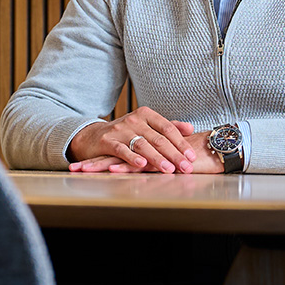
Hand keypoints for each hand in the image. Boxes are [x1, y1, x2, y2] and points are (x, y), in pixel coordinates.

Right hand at [67, 106, 197, 173]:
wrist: (93, 136)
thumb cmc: (125, 134)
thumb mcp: (146, 127)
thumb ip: (167, 127)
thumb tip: (190, 128)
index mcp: (146, 114)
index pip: (168, 128)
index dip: (181, 143)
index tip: (192, 157)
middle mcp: (134, 119)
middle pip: (157, 138)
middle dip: (174, 154)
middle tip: (186, 167)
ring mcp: (120, 130)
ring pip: (142, 144)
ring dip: (157, 158)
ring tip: (169, 169)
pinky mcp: (107, 141)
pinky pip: (122, 150)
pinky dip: (132, 158)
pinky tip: (142, 165)